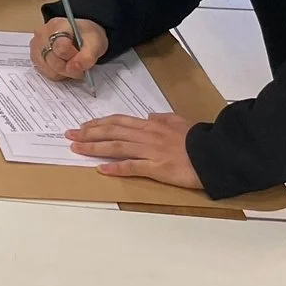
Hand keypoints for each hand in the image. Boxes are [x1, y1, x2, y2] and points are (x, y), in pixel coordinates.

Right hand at [29, 16, 108, 81]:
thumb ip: (87, 57)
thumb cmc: (87, 36)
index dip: (74, 57)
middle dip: (70, 68)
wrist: (82, 35)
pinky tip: (64, 64)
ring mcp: (36, 46)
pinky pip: (45, 73)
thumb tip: (74, 68)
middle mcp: (42, 34)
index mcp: (57, 25)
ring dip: (64, 72)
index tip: (82, 58)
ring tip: (71, 63)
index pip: (60, 47)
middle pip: (54, 61)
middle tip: (80, 64)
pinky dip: (57, 73)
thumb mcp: (96, 44)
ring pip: (49, 70)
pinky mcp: (34, 57)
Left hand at [67, 112, 203, 188]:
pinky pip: (132, 167)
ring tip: (76, 148)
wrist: (216, 153)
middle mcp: (147, 135)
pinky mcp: (157, 167)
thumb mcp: (181, 122)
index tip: (83, 125)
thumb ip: (164, 119)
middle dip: (88, 133)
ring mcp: (151, 151)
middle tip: (70, 134)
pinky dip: (115, 168)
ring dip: (94, 147)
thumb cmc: (200, 139)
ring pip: (116, 147)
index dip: (99, 123)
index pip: (119, 121)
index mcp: (152, 125)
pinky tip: (100, 169)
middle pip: (112, 132)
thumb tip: (150, 116)